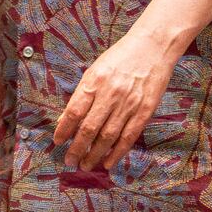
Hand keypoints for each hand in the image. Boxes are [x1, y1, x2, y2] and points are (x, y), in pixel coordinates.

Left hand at [55, 31, 177, 169]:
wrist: (153, 47)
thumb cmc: (121, 57)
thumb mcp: (95, 70)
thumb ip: (81, 95)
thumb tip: (65, 120)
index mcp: (95, 81)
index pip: (74, 111)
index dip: (64, 130)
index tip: (57, 142)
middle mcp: (111, 94)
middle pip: (89, 128)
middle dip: (77, 148)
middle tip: (70, 161)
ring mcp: (129, 103)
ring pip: (108, 137)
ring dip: (94, 155)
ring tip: (85, 164)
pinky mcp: (145, 110)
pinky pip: (128, 136)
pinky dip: (117, 152)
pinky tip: (108, 162)